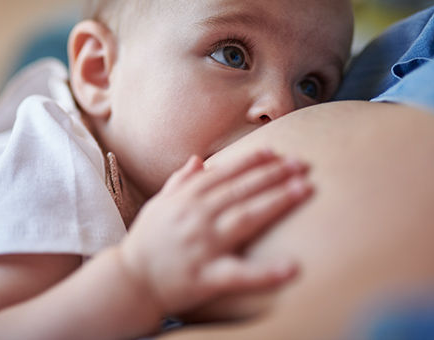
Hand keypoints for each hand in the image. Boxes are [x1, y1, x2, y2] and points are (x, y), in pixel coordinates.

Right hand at [117, 150, 311, 317]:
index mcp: (184, 200)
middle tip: (301, 164)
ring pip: (245, 218)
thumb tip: (198, 159)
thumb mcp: (158, 205)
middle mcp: (195, 217)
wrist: (129, 280)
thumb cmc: (146, 242)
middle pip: (239, 191)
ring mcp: (201, 246)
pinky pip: (239, 274)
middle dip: (272, 175)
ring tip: (304, 189)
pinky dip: (265, 272)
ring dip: (276, 201)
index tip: (274, 152)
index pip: (222, 174)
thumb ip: (180, 182)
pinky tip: (292, 267)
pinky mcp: (205, 277)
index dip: (250, 162)